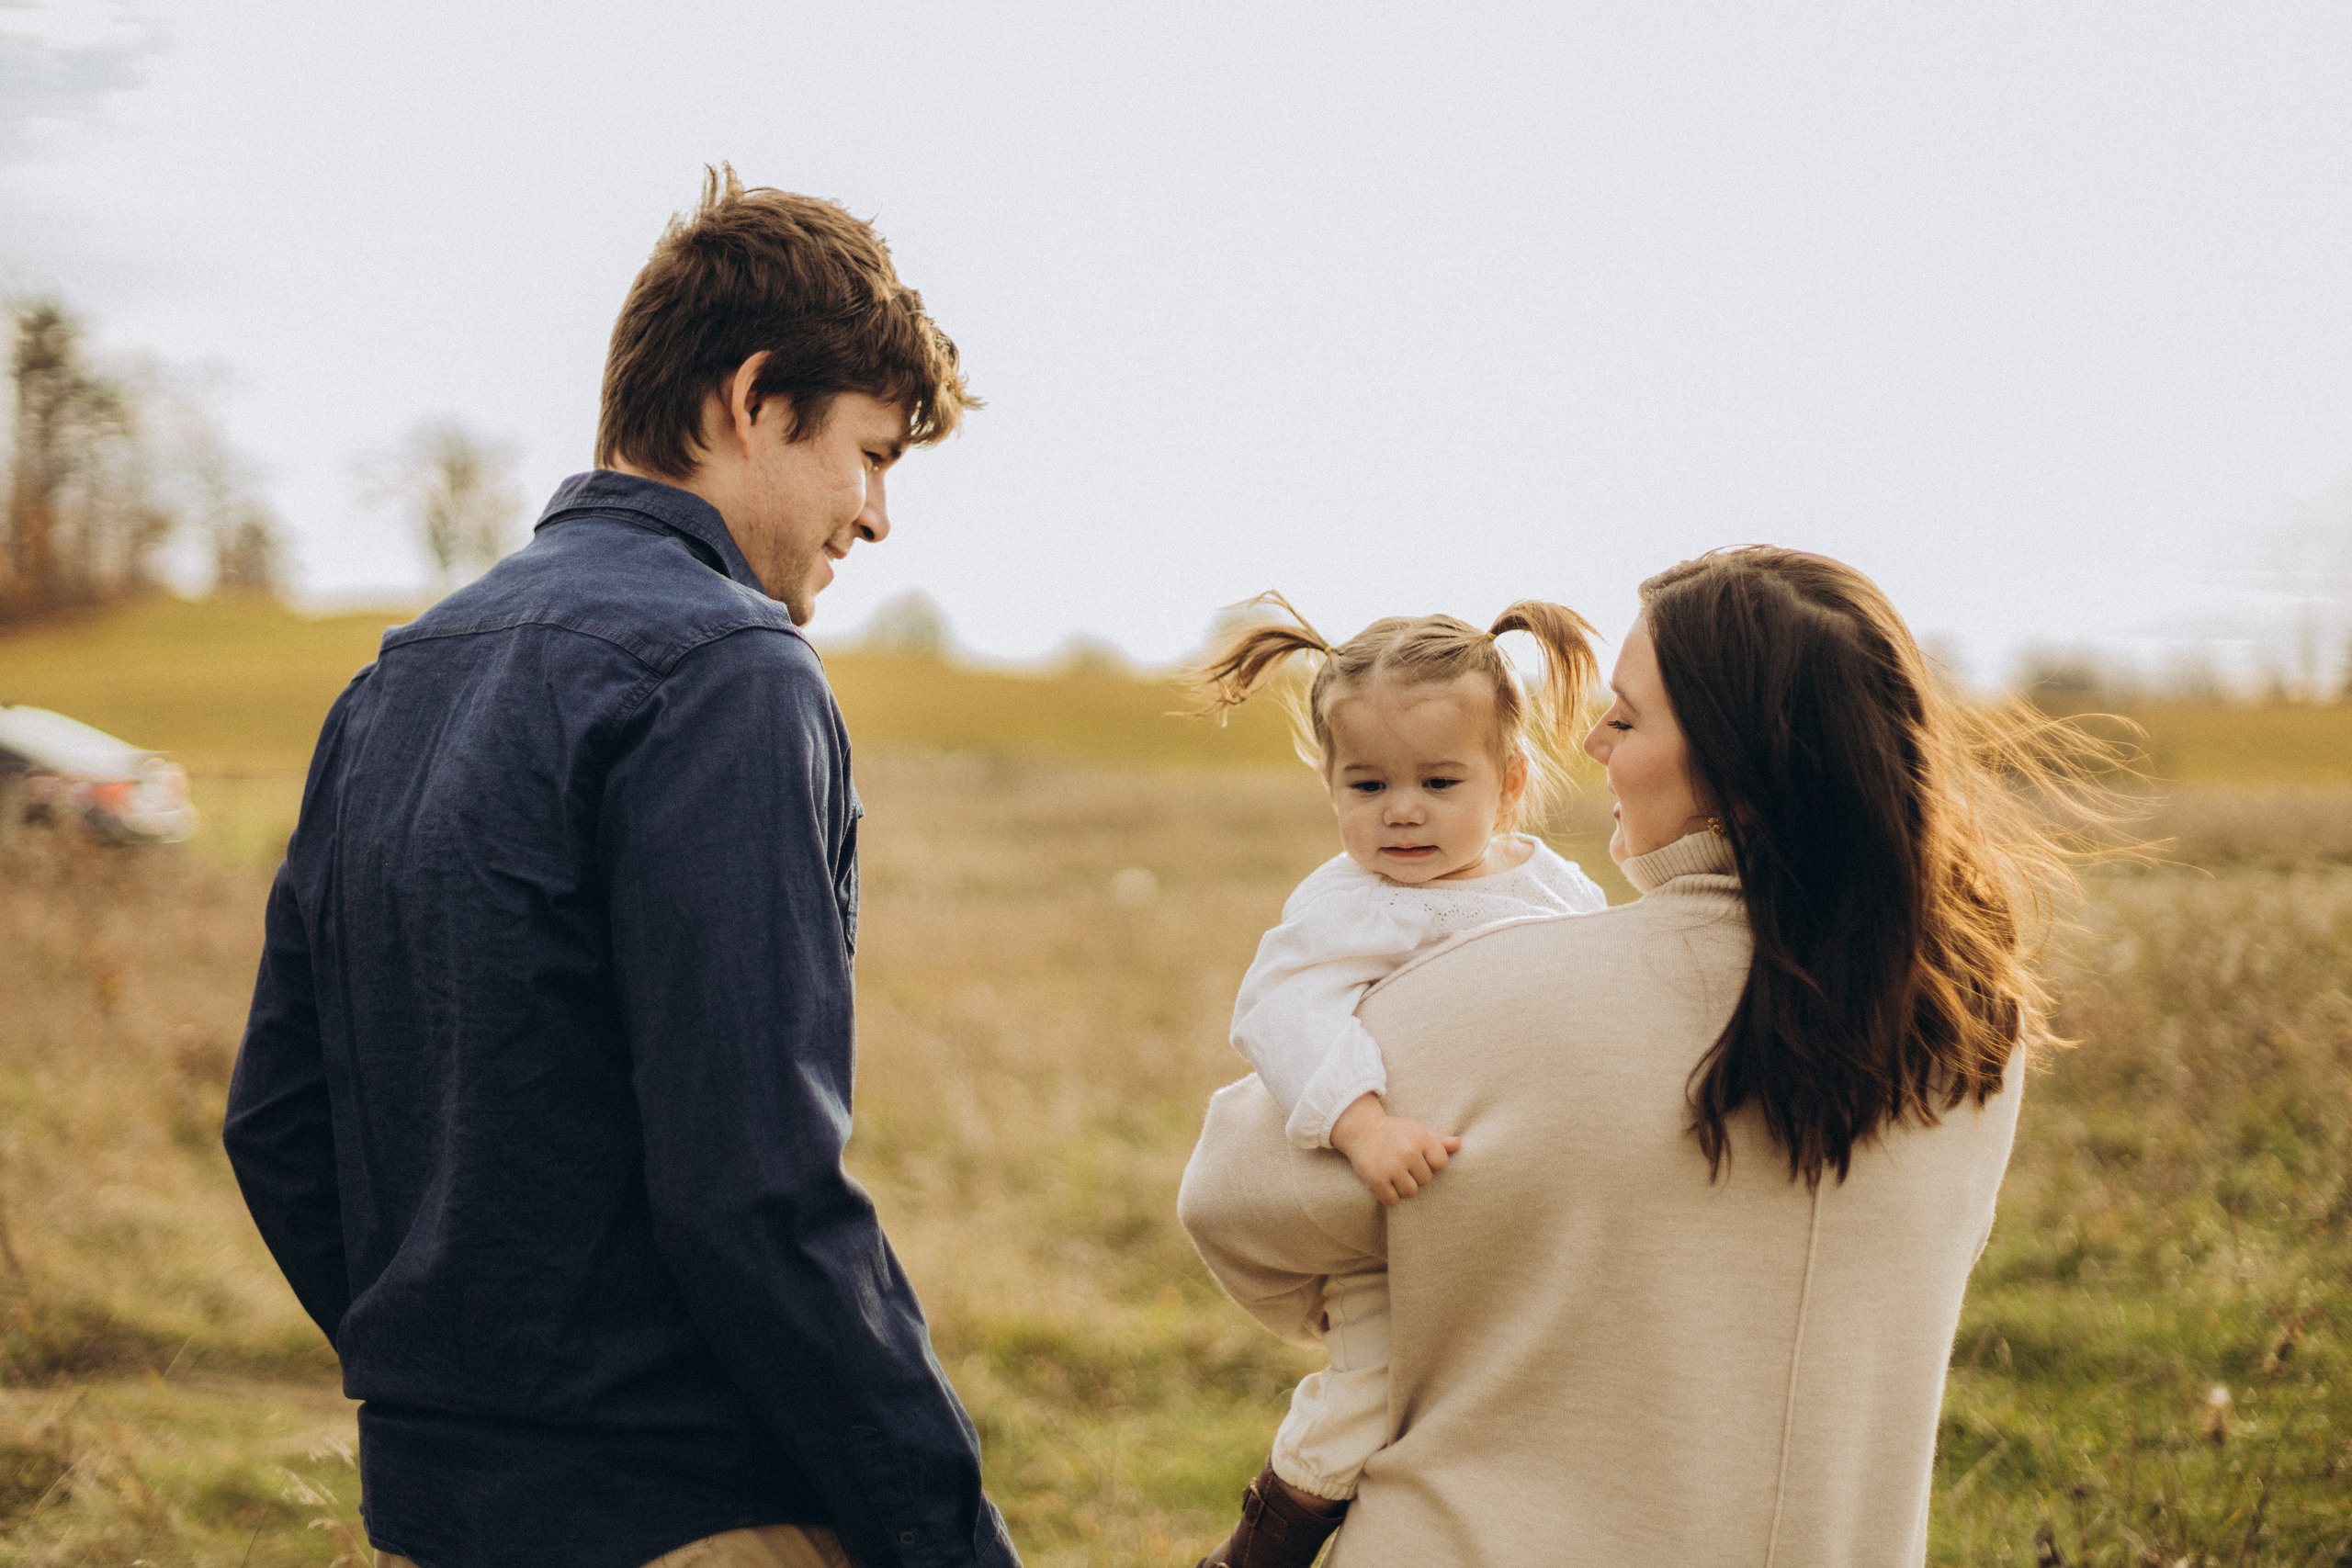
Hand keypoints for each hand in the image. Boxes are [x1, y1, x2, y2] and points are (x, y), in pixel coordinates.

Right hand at [1329, 1093, 1459, 1206]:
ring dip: (1402, 1187)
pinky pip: (1392, 1200)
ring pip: (1411, 1192)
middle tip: (1401, 1164)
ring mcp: (1392, 1166)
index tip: (1418, 1157)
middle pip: (1426, 1180)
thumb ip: (1438, 1140)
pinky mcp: (1376, 1180)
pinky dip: (1389, 1195)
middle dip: (1415, 1175)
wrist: (1360, 1130)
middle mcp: (1407, 1152)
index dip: (1430, 1163)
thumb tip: (1459, 1144)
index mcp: (1420, 1138)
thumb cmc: (1393, 1132)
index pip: (1441, 1163)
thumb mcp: (1416, 1130)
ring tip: (1393, 1173)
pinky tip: (1383, 1182)